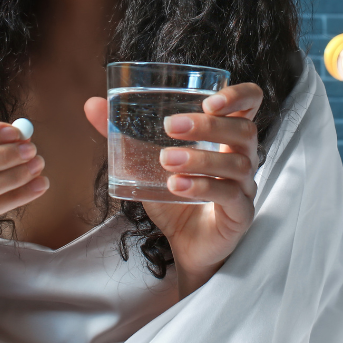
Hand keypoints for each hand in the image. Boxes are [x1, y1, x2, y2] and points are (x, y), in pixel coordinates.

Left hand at [84, 83, 262, 296]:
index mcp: (226, 137)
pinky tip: (176, 186)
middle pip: (243, 131)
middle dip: (208, 125)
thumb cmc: (175, 198)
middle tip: (170, 126)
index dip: (238, 96)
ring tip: (166, 160)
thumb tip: (92, 104)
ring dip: (199, 159)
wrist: (184, 246)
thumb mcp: (146, 162)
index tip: (209, 100)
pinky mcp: (240, 214)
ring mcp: (245, 186)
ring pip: (236, 164)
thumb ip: (124, 134)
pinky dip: (202, 188)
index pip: (251, 103)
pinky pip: (229, 196)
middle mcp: (242, 157)